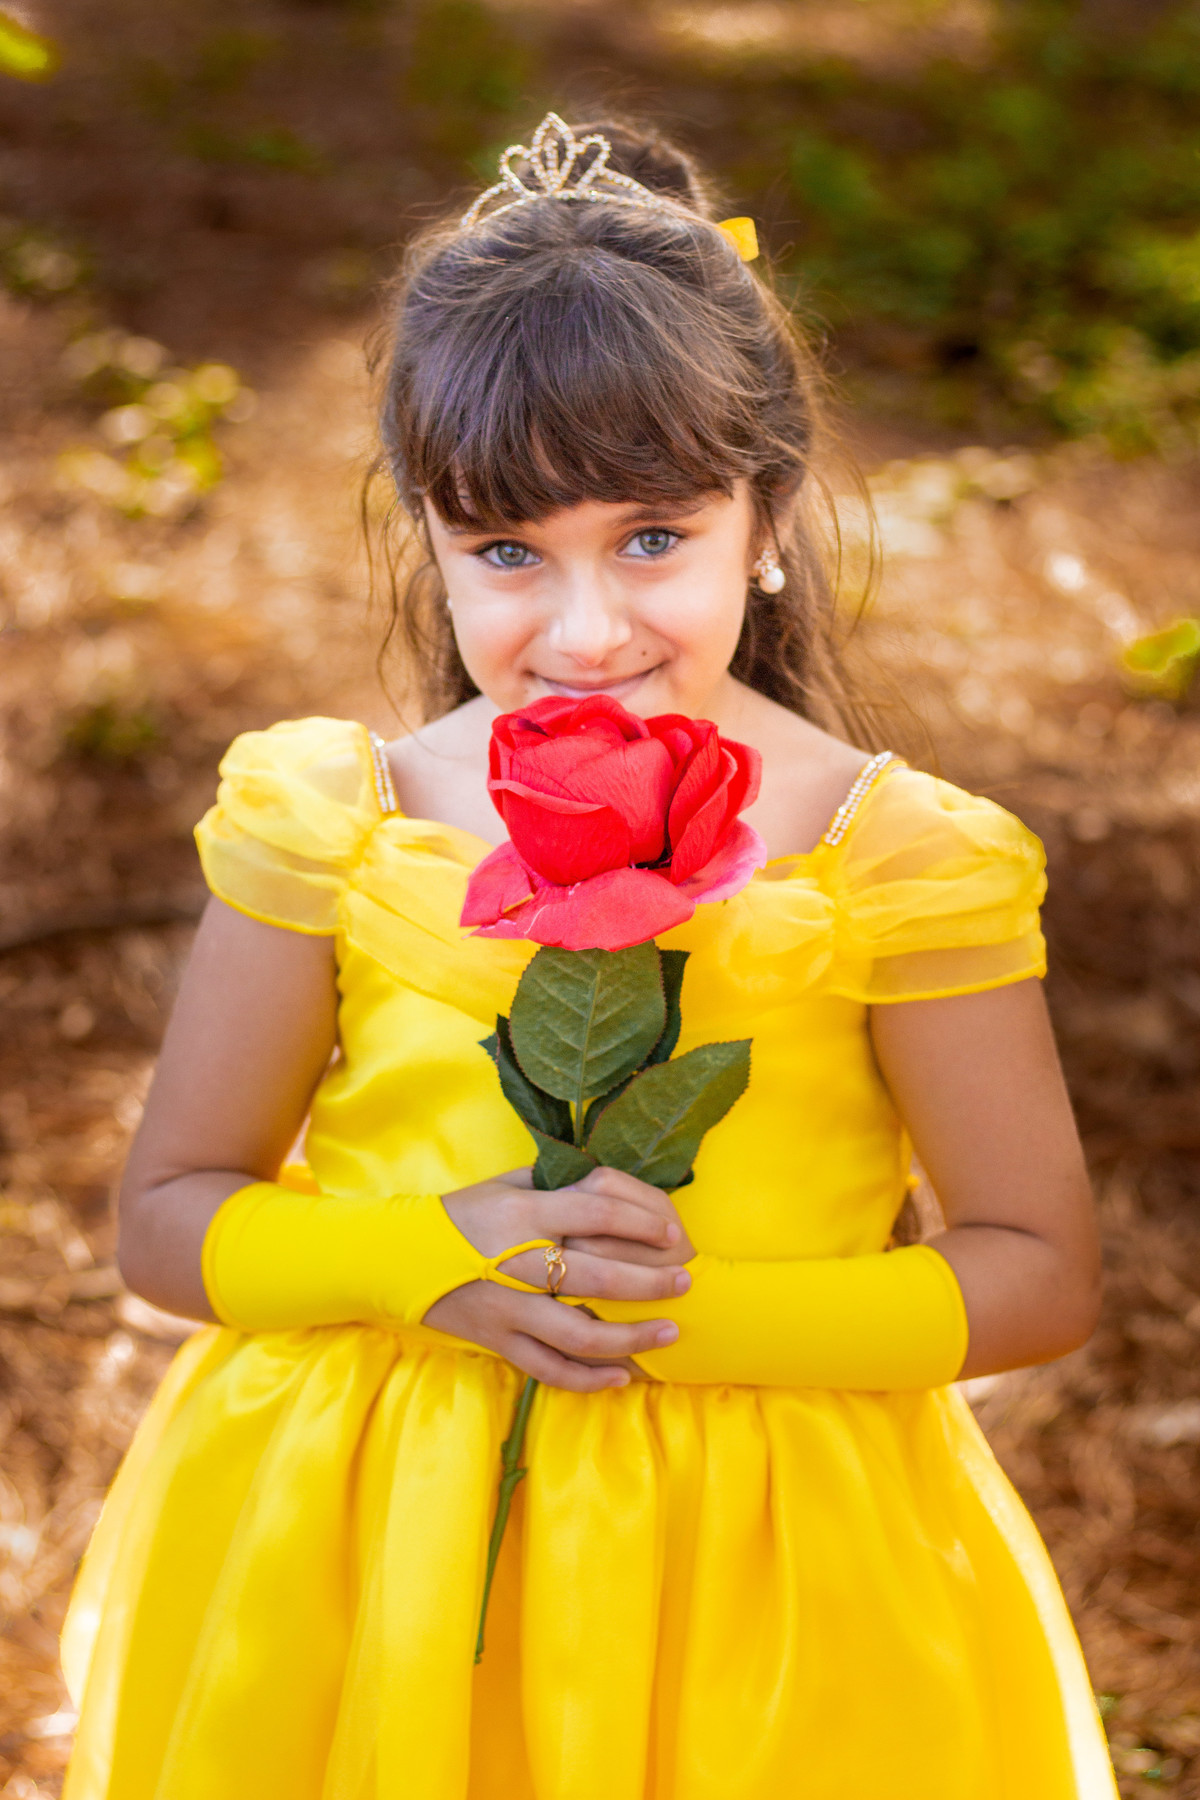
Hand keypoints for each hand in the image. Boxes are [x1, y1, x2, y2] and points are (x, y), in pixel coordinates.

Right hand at [423, 1166, 693, 1390]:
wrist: (398, 1257)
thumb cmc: (463, 1213)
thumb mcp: (506, 1184)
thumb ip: (557, 1185)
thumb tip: (615, 1187)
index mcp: (523, 1215)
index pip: (595, 1213)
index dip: (641, 1222)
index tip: (672, 1234)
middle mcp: (518, 1263)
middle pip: (598, 1277)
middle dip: (650, 1282)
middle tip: (685, 1281)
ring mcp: (508, 1309)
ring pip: (579, 1335)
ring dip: (631, 1337)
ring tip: (669, 1332)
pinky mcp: (499, 1342)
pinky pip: (550, 1369)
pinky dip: (589, 1378)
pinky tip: (622, 1376)